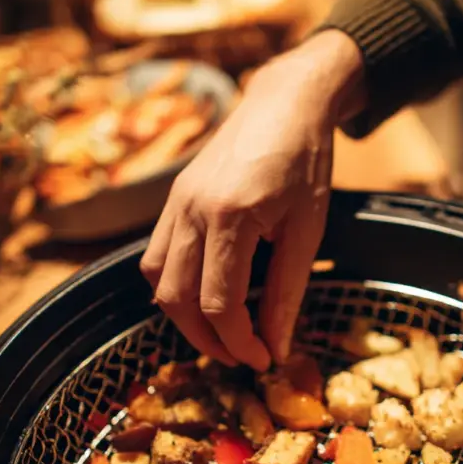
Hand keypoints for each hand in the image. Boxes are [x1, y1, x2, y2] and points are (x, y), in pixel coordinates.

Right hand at [140, 30, 364, 369]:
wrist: (286, 102)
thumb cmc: (305, 162)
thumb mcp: (307, 231)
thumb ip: (287, 293)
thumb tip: (276, 347)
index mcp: (230, 217)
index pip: (219, 303)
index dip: (240, 343)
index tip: (265, 361)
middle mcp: (191, 210)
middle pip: (177, 299)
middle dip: (207, 340)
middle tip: (242, 357)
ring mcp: (175, 203)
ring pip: (156, 280)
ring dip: (184, 317)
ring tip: (221, 334)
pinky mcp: (172, 199)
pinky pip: (155, 255)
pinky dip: (173, 286)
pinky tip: (203, 295)